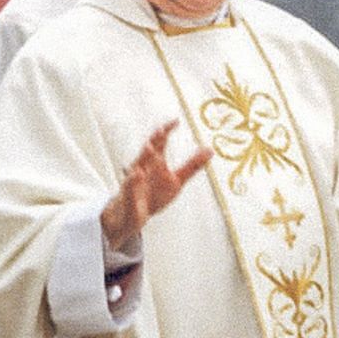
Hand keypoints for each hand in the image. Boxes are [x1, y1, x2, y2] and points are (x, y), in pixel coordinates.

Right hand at [100, 121, 211, 251]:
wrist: (132, 216)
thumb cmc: (153, 195)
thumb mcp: (176, 181)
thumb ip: (192, 166)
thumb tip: (210, 150)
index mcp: (155, 163)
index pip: (160, 144)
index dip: (166, 132)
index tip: (175, 121)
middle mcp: (142, 168)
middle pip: (148, 152)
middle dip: (154, 141)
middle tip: (161, 130)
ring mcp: (133, 182)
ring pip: (138, 166)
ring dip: (144, 157)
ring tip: (150, 147)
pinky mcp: (128, 197)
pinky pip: (130, 188)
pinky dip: (133, 181)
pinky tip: (137, 174)